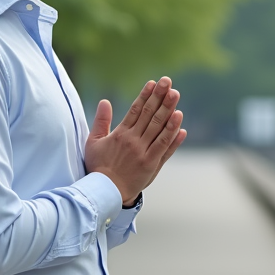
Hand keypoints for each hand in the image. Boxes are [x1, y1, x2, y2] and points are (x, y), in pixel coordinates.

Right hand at [84, 76, 187, 204]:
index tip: (153, 83)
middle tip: (168, 82)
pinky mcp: (151, 164)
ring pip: (159, 128)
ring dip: (168, 111)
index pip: (135, 110)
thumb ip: (101, 121)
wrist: (104, 192)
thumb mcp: (93, 142)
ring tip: (175, 96)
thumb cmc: (98, 167)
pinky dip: (172, 135)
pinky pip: (164, 147)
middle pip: (149, 114)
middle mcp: (133, 141)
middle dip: (159, 97)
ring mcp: (143, 152)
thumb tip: (104, 101)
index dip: (145, 95)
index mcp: (120, 134)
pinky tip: (180, 124)